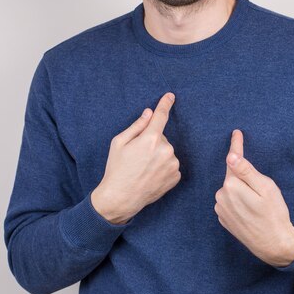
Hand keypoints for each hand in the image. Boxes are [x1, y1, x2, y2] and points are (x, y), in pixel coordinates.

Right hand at [91, 92, 181, 223]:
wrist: (122, 197)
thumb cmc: (117, 169)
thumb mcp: (119, 143)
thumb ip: (136, 126)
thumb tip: (149, 113)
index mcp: (150, 139)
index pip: (161, 116)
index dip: (165, 104)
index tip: (170, 96)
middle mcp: (165, 150)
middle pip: (160, 138)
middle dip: (151, 142)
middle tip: (137, 156)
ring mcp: (172, 164)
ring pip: (166, 152)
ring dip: (158, 155)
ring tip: (143, 168)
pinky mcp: (176, 176)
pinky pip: (170, 164)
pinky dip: (163, 167)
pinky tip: (151, 175)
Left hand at [214, 129, 293, 266]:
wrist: (273, 245)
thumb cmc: (274, 214)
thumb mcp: (266, 188)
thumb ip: (247, 171)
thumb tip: (230, 156)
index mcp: (231, 185)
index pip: (233, 160)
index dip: (236, 146)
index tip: (236, 133)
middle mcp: (221, 196)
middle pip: (233, 177)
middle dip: (244, 178)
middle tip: (262, 191)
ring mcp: (220, 209)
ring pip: (231, 190)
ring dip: (242, 192)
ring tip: (258, 205)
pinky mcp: (223, 219)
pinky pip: (229, 203)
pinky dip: (238, 202)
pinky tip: (250, 212)